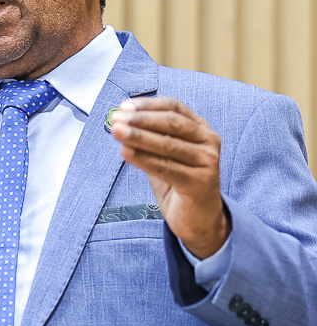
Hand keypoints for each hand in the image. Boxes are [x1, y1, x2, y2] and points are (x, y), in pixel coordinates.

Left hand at [109, 96, 230, 258]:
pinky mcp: (200, 182)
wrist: (199, 220)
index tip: (124, 106)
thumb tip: (120, 123)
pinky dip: (144, 159)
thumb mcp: (164, 155)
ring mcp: (207, 162)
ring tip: (117, 132)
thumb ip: (148, 139)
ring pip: (168, 144)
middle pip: (171, 122)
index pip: (174, 106)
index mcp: (201, 129)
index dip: (147, 105)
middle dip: (140, 119)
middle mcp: (208, 141)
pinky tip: (126, 153)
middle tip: (116, 119)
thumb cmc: (179, 184)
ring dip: (138, 137)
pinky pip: (166, 167)